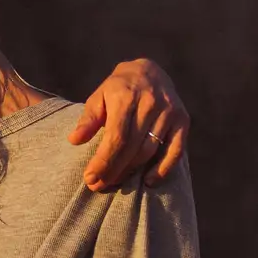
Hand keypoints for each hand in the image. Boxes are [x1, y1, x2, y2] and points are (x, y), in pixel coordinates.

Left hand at [69, 58, 188, 190]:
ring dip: (132, 171)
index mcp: (126, 96)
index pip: (116, 137)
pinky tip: (149, 181)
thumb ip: (88, 119)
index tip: (91, 178)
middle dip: (114, 170)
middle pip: (132, 147)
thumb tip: (74, 140)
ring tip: (116, 181)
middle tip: (99, 186)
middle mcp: (150, 103)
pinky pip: (175, 151)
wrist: (149, 71)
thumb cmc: (119, 89)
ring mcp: (169, 112)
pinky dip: (163, 169)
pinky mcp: (183, 120)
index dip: (104, 161)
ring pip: (150, 151)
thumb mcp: (99, 97)